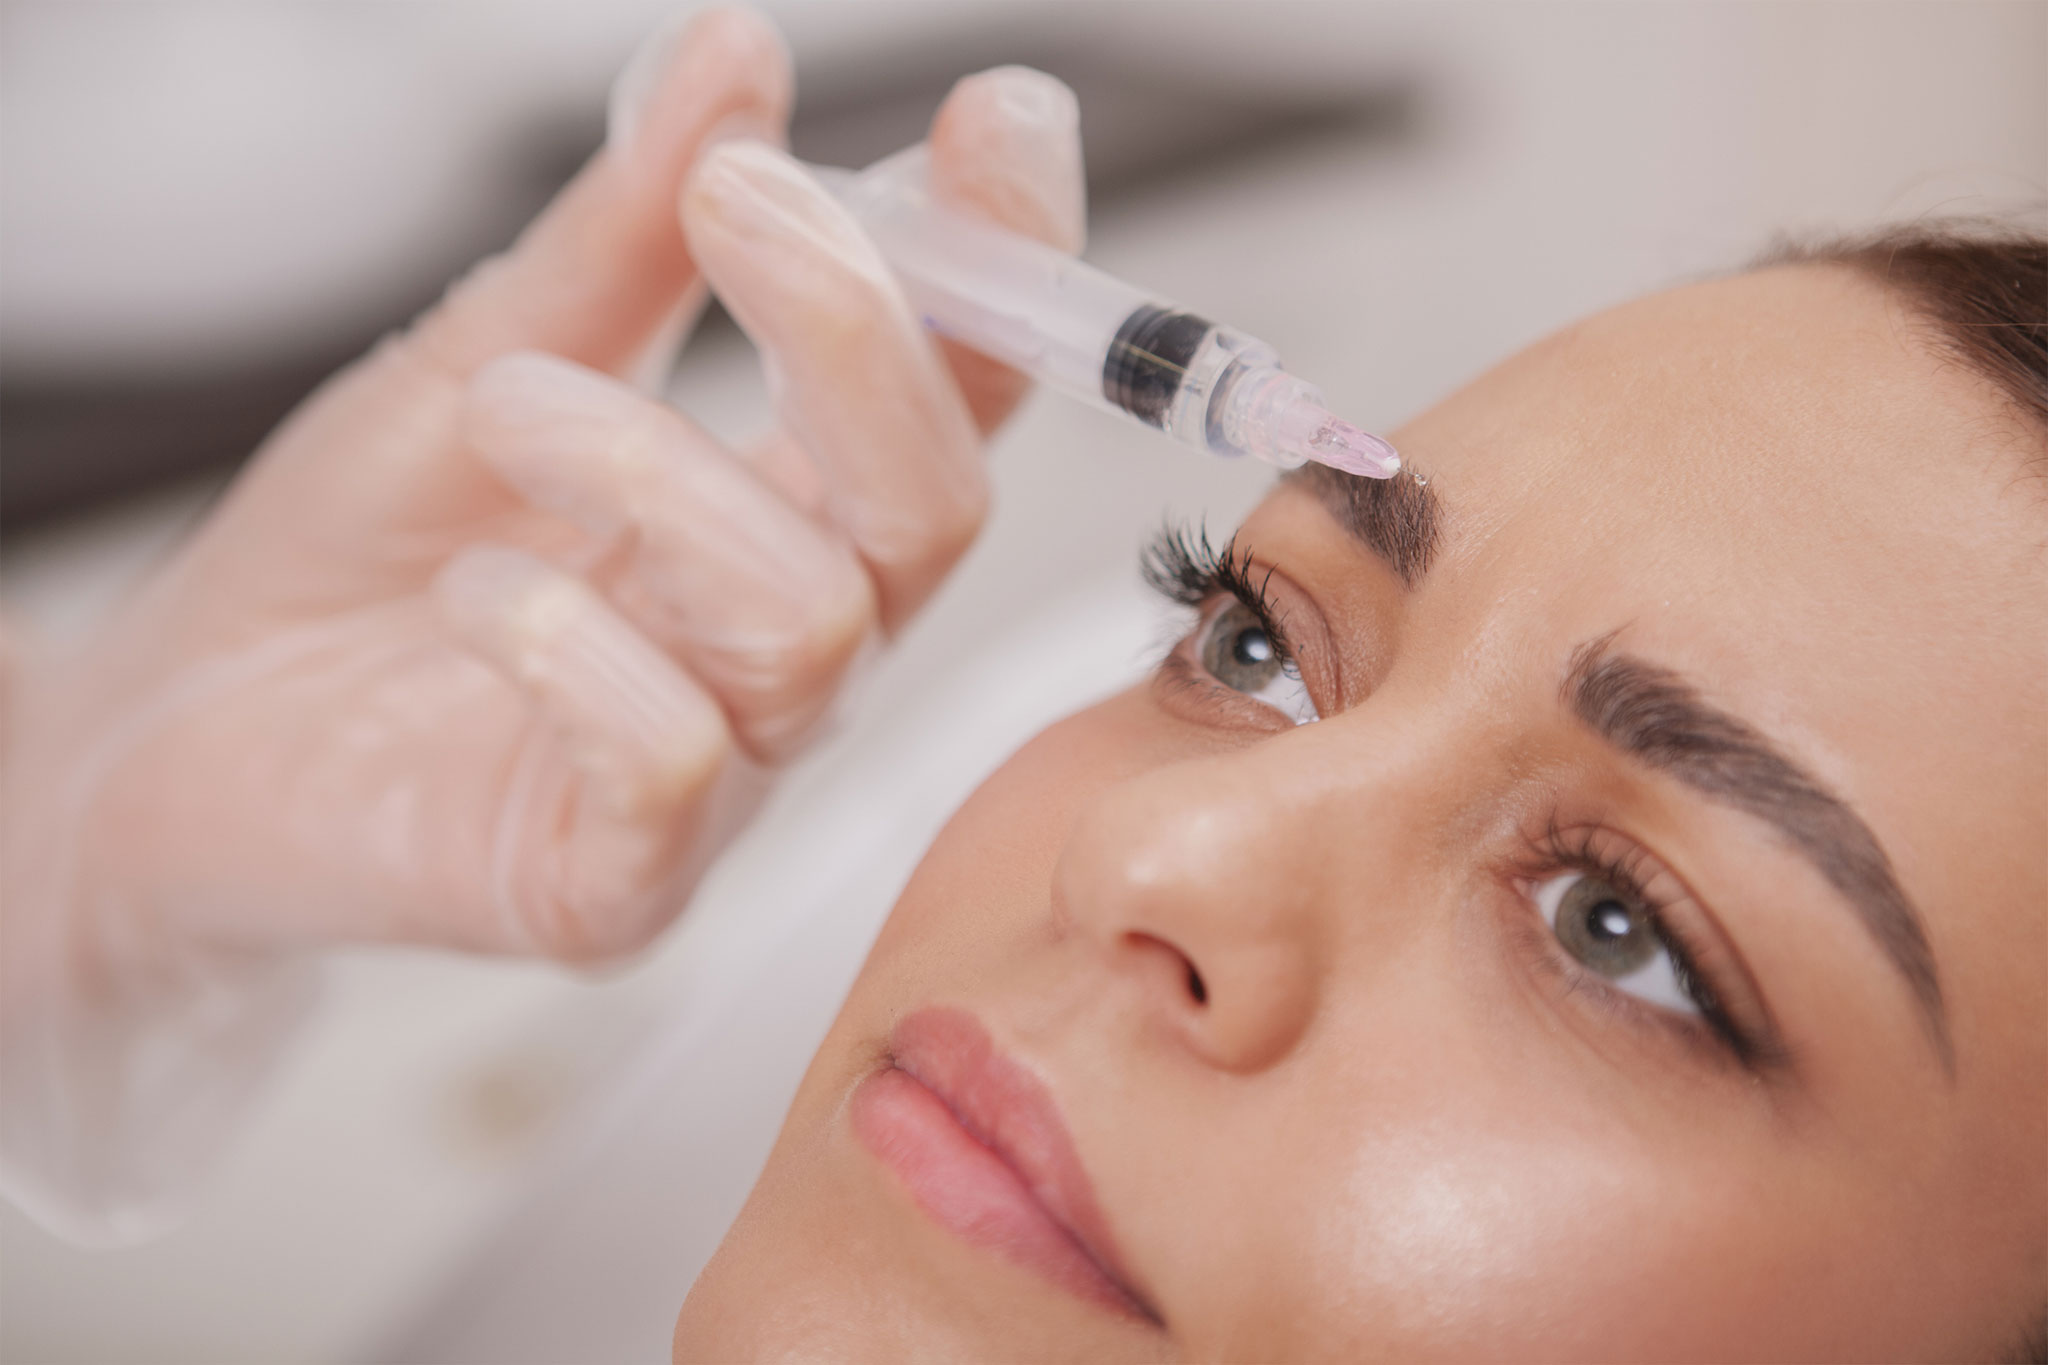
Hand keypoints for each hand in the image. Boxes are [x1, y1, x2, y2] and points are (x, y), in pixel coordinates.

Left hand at [0, 5, 1083, 1234]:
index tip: (1000, 122)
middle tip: (738, 198)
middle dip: (859, 332)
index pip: (959, 394)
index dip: (1006, 264)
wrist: (189, 729)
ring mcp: (722, 770)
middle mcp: (786, 638)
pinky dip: (575, 647)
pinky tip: (474, 594)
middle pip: (940, 508)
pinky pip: (675, 761)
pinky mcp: (617, 877)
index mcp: (786, 505)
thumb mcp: (485, 351)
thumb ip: (623, 232)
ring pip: (809, 619)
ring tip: (504, 405)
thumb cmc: (356, 554)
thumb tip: (741, 58)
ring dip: (657, 472)